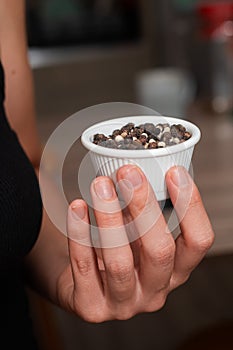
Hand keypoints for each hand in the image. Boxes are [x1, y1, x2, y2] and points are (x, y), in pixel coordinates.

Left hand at [58, 165, 213, 321]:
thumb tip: (137, 172)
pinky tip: (77, 207)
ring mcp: (124, 304)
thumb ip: (143, 212)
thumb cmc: (119, 254)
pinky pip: (84, 268)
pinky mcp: (92, 307)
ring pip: (119, 262)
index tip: (174, 172)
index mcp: (176, 270)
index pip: (198, 241)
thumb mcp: (139, 236)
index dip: (191, 206)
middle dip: (144, 206)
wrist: (84, 287)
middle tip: (128, 173)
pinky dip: (80, 233)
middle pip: (160, 251)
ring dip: (109, 217)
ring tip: (100, 185)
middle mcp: (155, 290)